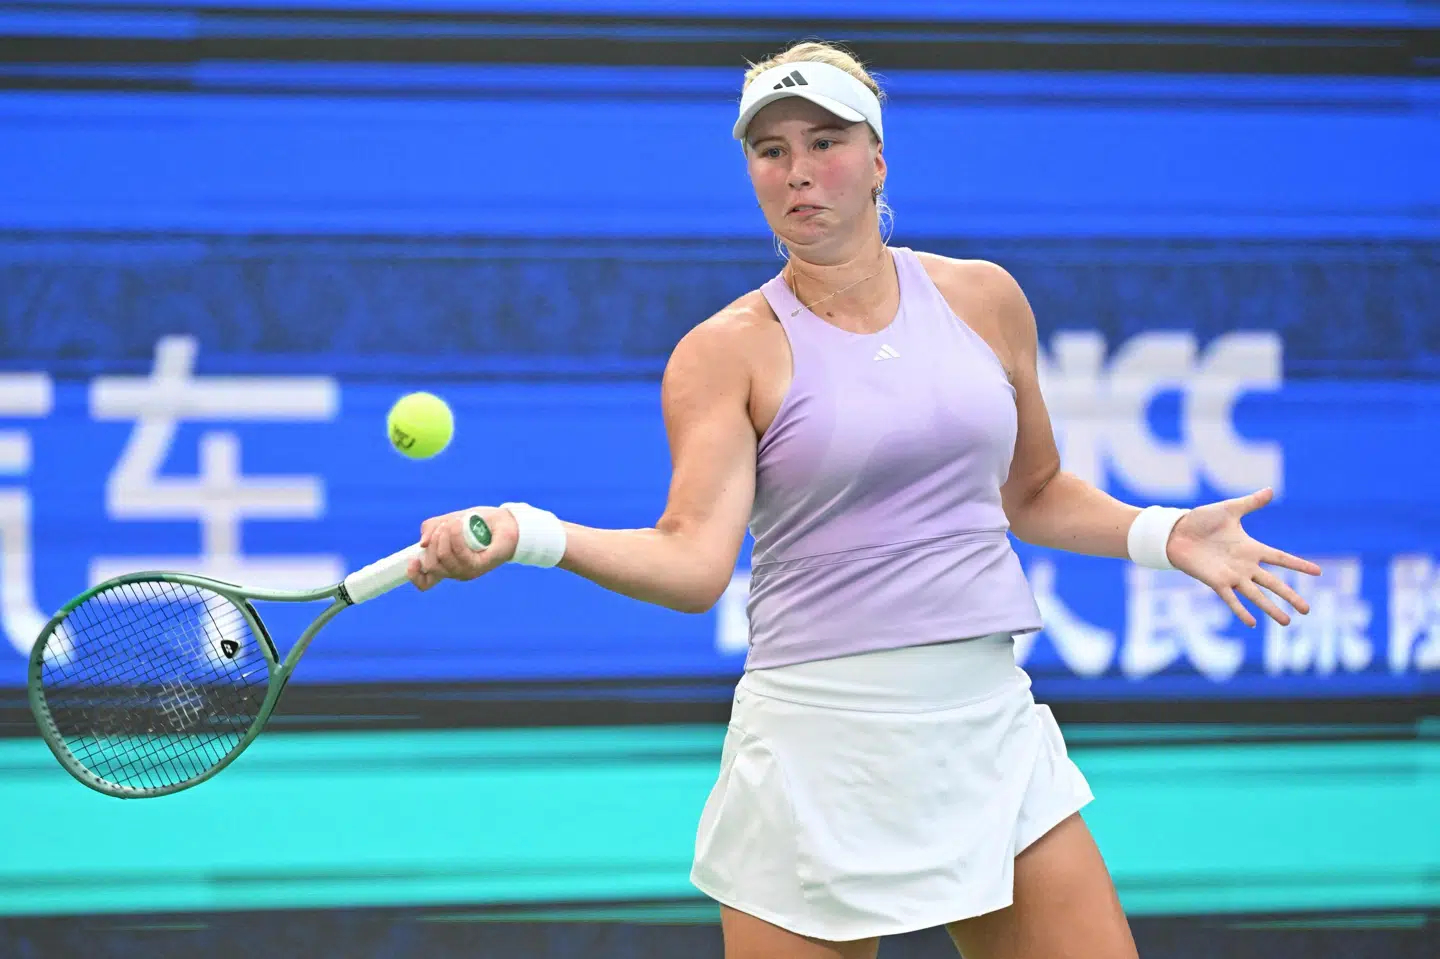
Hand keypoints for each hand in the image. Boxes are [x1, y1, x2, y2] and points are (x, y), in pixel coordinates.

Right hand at [406, 506, 518, 591]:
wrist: (505, 521)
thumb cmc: (477, 523)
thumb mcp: (448, 521)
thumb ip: (431, 529)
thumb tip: (422, 543)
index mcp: (445, 565)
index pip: (426, 583)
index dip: (414, 576)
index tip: (412, 560)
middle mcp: (455, 571)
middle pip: (431, 566)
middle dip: (432, 542)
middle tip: (444, 526)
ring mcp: (468, 570)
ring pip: (444, 559)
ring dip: (444, 536)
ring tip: (455, 523)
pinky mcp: (481, 565)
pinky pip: (461, 555)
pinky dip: (456, 538)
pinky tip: (459, 525)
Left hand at [1166, 487, 1320, 627]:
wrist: (1176, 532)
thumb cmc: (1201, 521)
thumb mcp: (1229, 510)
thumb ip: (1250, 503)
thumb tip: (1270, 490)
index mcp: (1251, 548)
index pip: (1281, 558)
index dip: (1298, 565)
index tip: (1318, 573)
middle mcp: (1245, 565)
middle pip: (1274, 583)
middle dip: (1291, 596)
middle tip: (1307, 610)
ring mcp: (1232, 575)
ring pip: (1257, 595)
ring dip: (1271, 609)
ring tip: (1287, 623)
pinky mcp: (1216, 582)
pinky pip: (1231, 599)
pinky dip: (1240, 610)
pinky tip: (1252, 623)